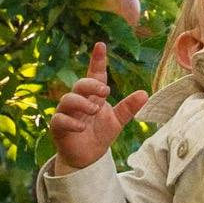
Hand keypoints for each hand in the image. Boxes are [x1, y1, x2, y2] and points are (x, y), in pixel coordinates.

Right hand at [49, 43, 148, 172]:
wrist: (88, 157)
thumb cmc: (101, 134)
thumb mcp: (118, 120)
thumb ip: (129, 107)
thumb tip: (145, 93)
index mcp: (93, 95)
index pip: (95, 74)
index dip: (97, 59)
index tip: (101, 44)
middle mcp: (78, 100)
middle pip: (80, 84)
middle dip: (91, 85)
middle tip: (105, 92)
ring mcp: (66, 112)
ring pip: (67, 99)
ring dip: (82, 103)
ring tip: (95, 110)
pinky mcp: (58, 127)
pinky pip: (59, 119)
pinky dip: (71, 121)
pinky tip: (82, 127)